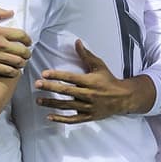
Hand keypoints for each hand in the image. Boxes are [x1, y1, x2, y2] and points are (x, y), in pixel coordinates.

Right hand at [0, 8, 31, 76]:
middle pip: (22, 50)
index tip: (28, 42)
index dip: (28, 39)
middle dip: (27, 53)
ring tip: (21, 62)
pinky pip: (8, 71)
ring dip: (22, 63)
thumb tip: (12, 12)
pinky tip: (14, 70)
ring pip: (17, 62)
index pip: (21, 35)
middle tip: (26, 54)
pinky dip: (14, 72)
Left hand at [35, 40, 155, 123]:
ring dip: (52, 103)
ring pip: (67, 106)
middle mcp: (88, 94)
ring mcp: (88, 107)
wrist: (123, 98)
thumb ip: (86, 55)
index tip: (44, 73)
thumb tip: (77, 41)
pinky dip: (61, 119)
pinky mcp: (88, 117)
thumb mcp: (99, 65)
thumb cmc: (109, 80)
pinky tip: (49, 116)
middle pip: (66, 91)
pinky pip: (73, 119)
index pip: (70, 78)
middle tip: (37, 84)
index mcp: (90, 81)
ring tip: (39, 100)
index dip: (57, 75)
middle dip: (50, 88)